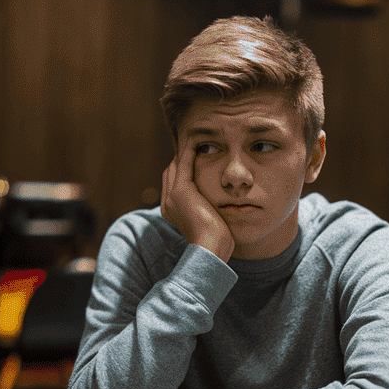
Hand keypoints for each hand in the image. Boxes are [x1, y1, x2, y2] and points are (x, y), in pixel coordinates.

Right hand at [161, 144, 234, 262]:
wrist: (210, 248)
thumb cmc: (216, 242)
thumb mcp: (212, 225)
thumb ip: (210, 214)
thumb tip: (221, 211)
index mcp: (172, 212)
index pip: (174, 184)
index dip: (183, 170)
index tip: (197, 159)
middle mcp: (167, 203)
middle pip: (171, 172)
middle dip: (181, 158)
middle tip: (196, 145)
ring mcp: (171, 197)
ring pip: (175, 166)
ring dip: (185, 152)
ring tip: (197, 139)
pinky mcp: (180, 191)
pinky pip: (183, 163)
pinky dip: (190, 151)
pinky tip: (199, 142)